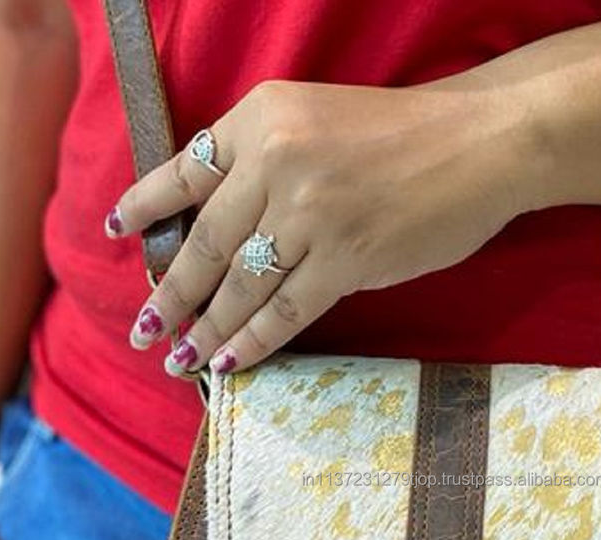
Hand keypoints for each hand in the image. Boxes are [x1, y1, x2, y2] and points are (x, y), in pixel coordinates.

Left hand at [108, 80, 531, 373]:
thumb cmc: (405, 137)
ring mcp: (311, 212)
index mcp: (263, 117)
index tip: (119, 233)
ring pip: (241, 284)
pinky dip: (254, 340)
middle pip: (207, 241)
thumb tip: (224, 233)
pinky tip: (231, 361)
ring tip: (180, 357)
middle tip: (144, 330)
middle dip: (170, 293)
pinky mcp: (347, 258)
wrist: (481, 144)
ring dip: (206, 328)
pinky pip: (286, 309)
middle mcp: (277, 160)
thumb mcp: (317, 119)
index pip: (187, 168)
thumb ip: (267, 162)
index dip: (148, 206)